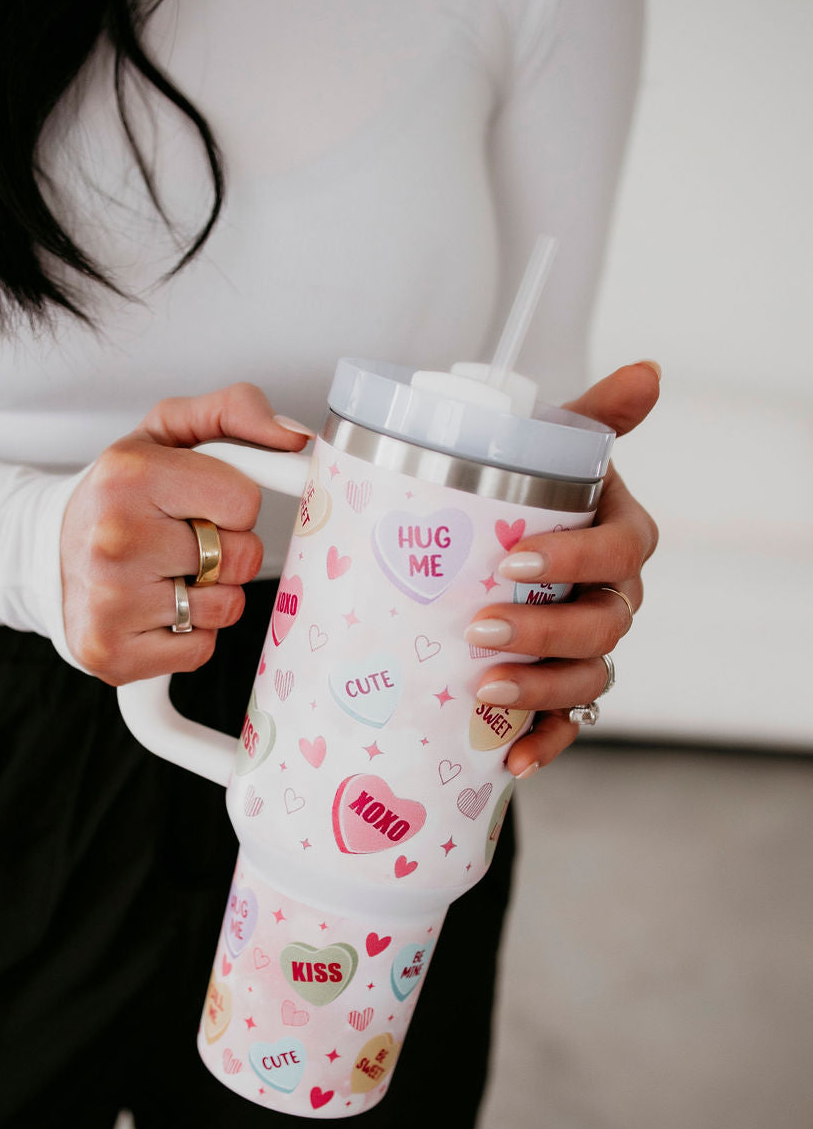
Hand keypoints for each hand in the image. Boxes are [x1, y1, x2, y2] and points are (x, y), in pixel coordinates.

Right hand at [59, 383, 312, 684]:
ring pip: (226, 608)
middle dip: (227, 549)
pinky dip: (190, 634)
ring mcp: (112, 602)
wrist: (49, 552)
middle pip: (243, 557)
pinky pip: (202, 649)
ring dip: (211, 594)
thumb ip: (234, 411)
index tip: (199, 503)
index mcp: (130, 476)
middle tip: (184, 541)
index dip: (233, 504)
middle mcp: (116, 539)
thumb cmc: (120, 495)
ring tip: (168, 574)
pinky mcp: (113, 653)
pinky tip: (155, 610)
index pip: (245, 501)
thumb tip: (294, 438)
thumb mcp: (167, 432)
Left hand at [468, 360, 660, 776]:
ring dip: (541, 689)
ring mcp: (591, 644)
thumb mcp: (551, 451)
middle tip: (479, 627)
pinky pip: (570, 724)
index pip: (621, 550)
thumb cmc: (527, 494)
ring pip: (589, 675)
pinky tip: (511, 758)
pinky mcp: (562, 687)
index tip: (514, 558)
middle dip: (545, 630)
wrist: (495, 545)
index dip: (576, 559)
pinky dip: (544, 743)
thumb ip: (593, 416)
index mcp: (618, 536)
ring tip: (483, 689)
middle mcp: (615, 594)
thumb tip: (649, 370)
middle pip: (604, 622)